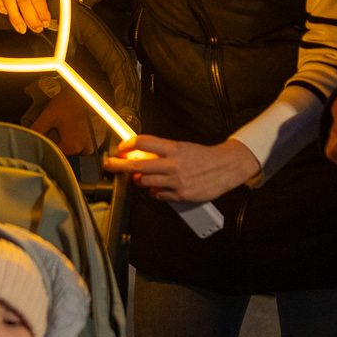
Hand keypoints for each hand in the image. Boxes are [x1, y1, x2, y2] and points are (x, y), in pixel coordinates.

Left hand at [30, 89, 104, 155]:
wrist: (89, 92)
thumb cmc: (70, 102)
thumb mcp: (49, 115)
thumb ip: (38, 130)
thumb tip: (30, 140)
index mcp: (73, 147)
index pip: (56, 155)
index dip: (49, 148)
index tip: (46, 139)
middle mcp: (86, 149)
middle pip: (67, 153)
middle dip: (60, 144)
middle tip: (56, 130)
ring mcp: (94, 144)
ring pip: (77, 148)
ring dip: (70, 140)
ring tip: (67, 126)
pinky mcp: (99, 138)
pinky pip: (86, 142)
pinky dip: (80, 136)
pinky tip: (75, 125)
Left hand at [102, 135, 257, 202]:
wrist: (226, 167)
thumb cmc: (204, 157)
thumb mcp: (183, 148)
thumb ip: (164, 151)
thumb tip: (142, 153)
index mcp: (174, 148)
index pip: (144, 142)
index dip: (128, 145)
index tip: (121, 148)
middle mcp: (174, 164)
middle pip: (138, 164)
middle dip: (120, 165)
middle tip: (110, 164)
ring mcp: (177, 181)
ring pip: (146, 182)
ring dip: (139, 180)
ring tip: (140, 177)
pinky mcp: (182, 195)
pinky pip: (158, 195)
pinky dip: (154, 192)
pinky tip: (157, 189)